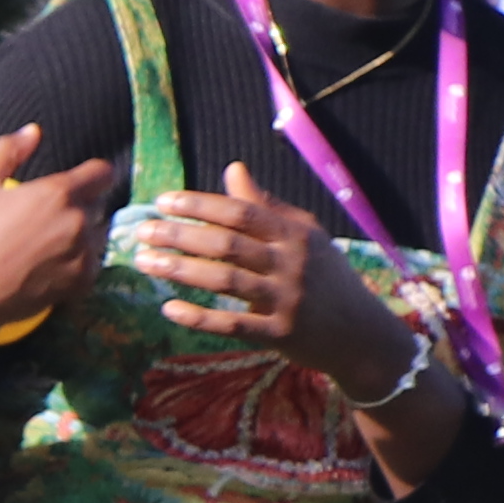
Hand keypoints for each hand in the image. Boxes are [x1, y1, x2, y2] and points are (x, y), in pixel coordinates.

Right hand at [0, 123, 117, 399]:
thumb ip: (6, 151)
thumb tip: (33, 130)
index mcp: (58, 191)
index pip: (101, 172)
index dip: (91, 175)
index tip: (77, 184)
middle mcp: (78, 221)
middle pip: (97, 206)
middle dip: (79, 208)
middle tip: (46, 221)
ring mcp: (83, 254)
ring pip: (96, 237)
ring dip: (81, 238)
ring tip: (47, 248)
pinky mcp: (82, 284)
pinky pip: (91, 266)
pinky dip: (76, 266)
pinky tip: (49, 269)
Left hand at [145, 163, 418, 392]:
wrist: (362, 334)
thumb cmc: (326, 278)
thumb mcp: (306, 236)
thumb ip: (267, 205)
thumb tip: (233, 168)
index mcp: (295, 234)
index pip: (241, 212)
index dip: (200, 204)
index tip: (163, 201)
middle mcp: (291, 263)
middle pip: (227, 244)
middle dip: (180, 235)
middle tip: (141, 231)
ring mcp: (286, 300)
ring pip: (225, 282)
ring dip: (179, 271)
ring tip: (144, 262)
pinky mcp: (280, 334)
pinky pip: (232, 324)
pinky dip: (199, 317)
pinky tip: (168, 308)